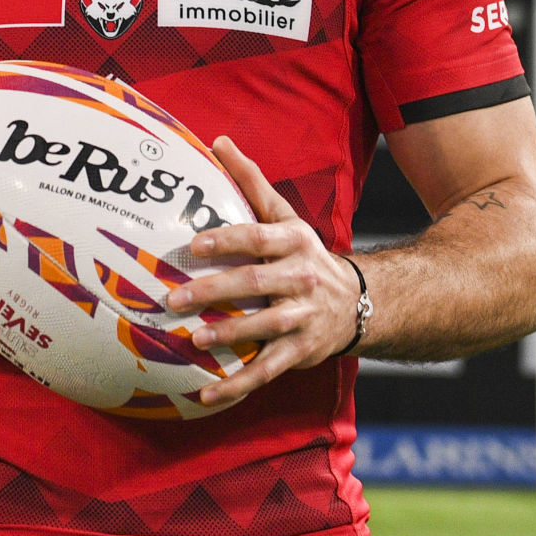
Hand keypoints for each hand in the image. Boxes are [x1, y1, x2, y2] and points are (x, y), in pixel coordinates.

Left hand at [166, 136, 363, 409]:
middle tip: (174, 298)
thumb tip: (218, 141)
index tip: (194, 244)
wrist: (360, 302)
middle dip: (215, 290)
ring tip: (194, 341)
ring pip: (264, 327)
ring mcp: (304, 317)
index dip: (227, 240)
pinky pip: (266, 370)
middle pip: (255, 282)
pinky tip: (206, 395)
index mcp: (294, 241)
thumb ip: (251, 183)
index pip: (257, 238)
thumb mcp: (286, 217)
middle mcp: (302, 278)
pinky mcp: (301, 352)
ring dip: (229, 334)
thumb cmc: (304, 254)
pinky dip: (237, 385)